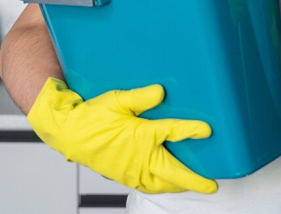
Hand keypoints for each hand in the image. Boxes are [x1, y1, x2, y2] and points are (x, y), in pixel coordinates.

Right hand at [28, 78, 216, 193]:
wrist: (69, 134)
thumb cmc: (92, 117)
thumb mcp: (117, 100)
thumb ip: (141, 97)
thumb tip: (161, 92)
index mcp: (141, 135)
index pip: (173, 132)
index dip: (192, 131)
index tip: (206, 130)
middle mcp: (140, 158)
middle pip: (174, 172)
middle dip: (195, 180)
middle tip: (211, 185)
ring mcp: (133, 171)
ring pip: (162, 184)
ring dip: (180, 186)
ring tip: (195, 185)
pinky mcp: (125, 177)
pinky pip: (148, 187)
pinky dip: (162, 187)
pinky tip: (168, 185)